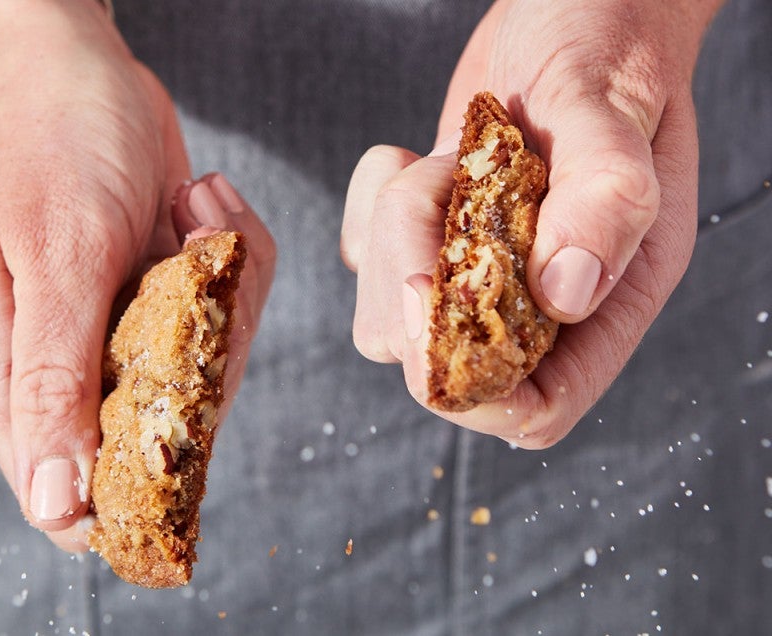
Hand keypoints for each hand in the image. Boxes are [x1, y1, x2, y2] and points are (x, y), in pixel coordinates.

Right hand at [0, 0, 191, 549]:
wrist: (77, 67)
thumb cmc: (49, 145)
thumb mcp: (57, 259)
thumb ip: (54, 380)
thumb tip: (55, 506)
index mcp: (13, 373)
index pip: (66, 491)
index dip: (132, 491)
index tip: (187, 415)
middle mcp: (67, 365)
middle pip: (166, 427)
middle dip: (208, 348)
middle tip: (191, 255)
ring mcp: (123, 331)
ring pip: (214, 364)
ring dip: (228, 284)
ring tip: (196, 209)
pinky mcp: (166, 297)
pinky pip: (230, 309)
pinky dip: (235, 254)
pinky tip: (202, 201)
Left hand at [342, 0, 722, 447]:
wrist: (574, 14)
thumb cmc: (609, 53)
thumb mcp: (615, 114)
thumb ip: (606, 199)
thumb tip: (564, 294)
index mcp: (604, 299)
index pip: (533, 409)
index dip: (475, 392)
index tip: (440, 306)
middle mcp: (535, 301)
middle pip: (440, 371)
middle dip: (415, 287)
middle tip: (440, 187)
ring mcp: (476, 275)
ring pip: (389, 320)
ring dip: (391, 240)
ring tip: (439, 163)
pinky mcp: (431, 241)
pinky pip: (366, 266)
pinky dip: (366, 215)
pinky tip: (406, 158)